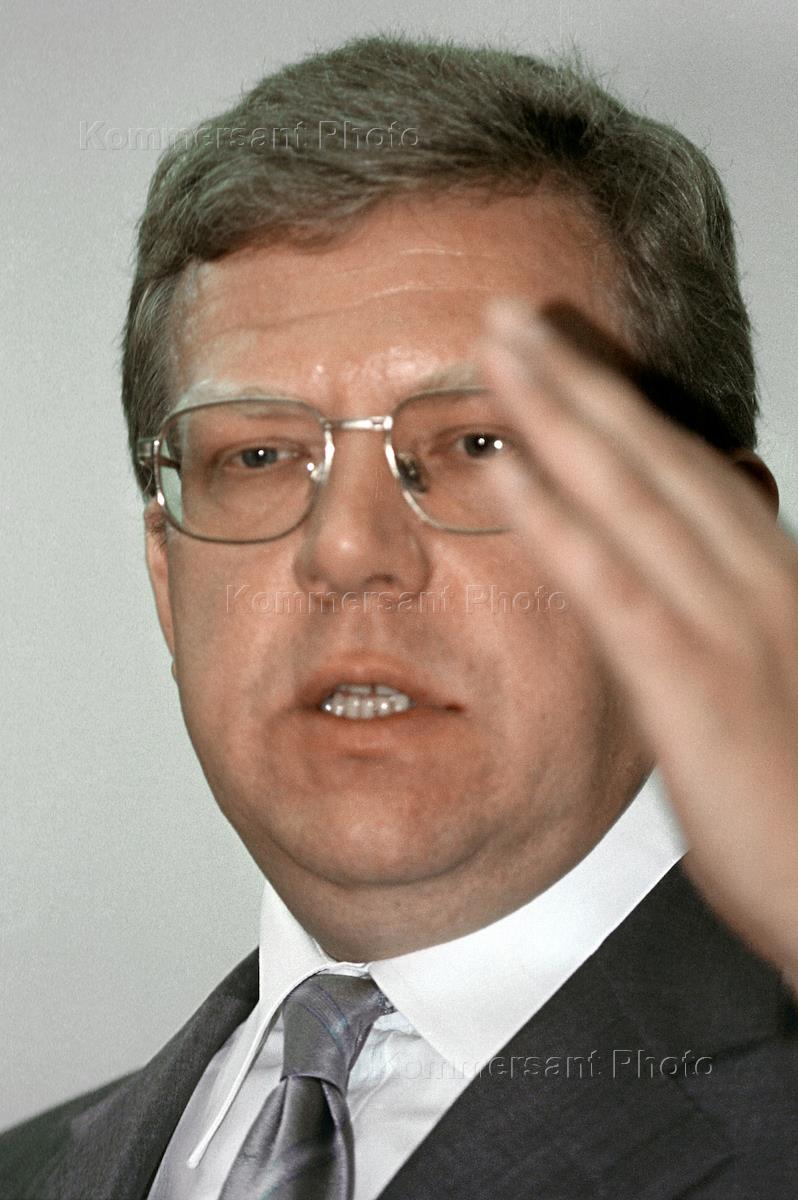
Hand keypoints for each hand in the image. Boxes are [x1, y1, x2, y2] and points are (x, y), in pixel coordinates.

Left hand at [478, 298, 797, 986]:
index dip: (617, 403)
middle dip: (580, 376)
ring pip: (634, 494)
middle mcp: (756, 581)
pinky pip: (614, 588)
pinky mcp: (695, 685)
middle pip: (656, 454)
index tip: (557, 350)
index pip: (683, 468)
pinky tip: (504, 471)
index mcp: (769, 580)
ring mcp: (730, 626)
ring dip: (561, 413)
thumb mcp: (765, 687)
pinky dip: (558, 523)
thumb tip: (667, 584)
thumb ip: (714, 622)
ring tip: (498, 349)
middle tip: (507, 312)